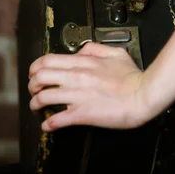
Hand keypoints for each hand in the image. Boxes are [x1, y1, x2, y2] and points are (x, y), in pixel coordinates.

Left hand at [28, 42, 149, 131]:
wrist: (142, 95)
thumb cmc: (132, 76)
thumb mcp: (115, 52)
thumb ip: (95, 48)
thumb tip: (81, 51)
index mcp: (83, 63)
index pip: (48, 60)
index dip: (35, 67)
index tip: (35, 73)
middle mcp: (76, 77)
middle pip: (40, 77)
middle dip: (32, 85)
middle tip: (34, 90)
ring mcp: (77, 96)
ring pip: (44, 98)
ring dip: (35, 104)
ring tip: (37, 108)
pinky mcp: (82, 114)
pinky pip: (57, 120)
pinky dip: (48, 124)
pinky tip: (48, 126)